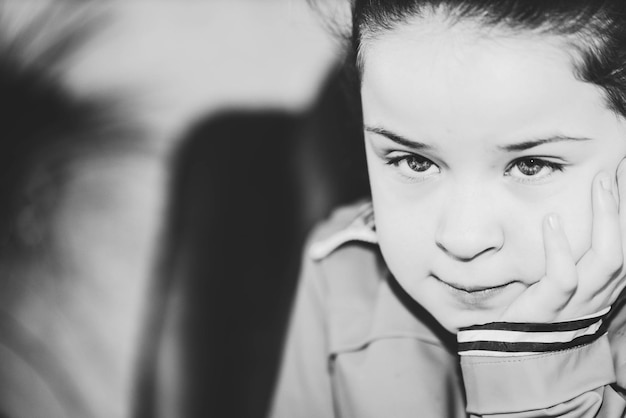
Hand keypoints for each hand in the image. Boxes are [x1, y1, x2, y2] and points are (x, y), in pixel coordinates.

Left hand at [500, 162, 625, 322]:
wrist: (517, 350)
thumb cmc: (541, 308)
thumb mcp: (566, 280)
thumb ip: (577, 254)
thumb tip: (567, 213)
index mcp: (605, 283)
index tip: (625, 174)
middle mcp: (599, 290)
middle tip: (620, 167)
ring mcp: (577, 300)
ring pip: (607, 258)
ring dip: (606, 218)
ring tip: (600, 183)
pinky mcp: (550, 306)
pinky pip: (562, 277)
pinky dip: (559, 248)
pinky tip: (550, 220)